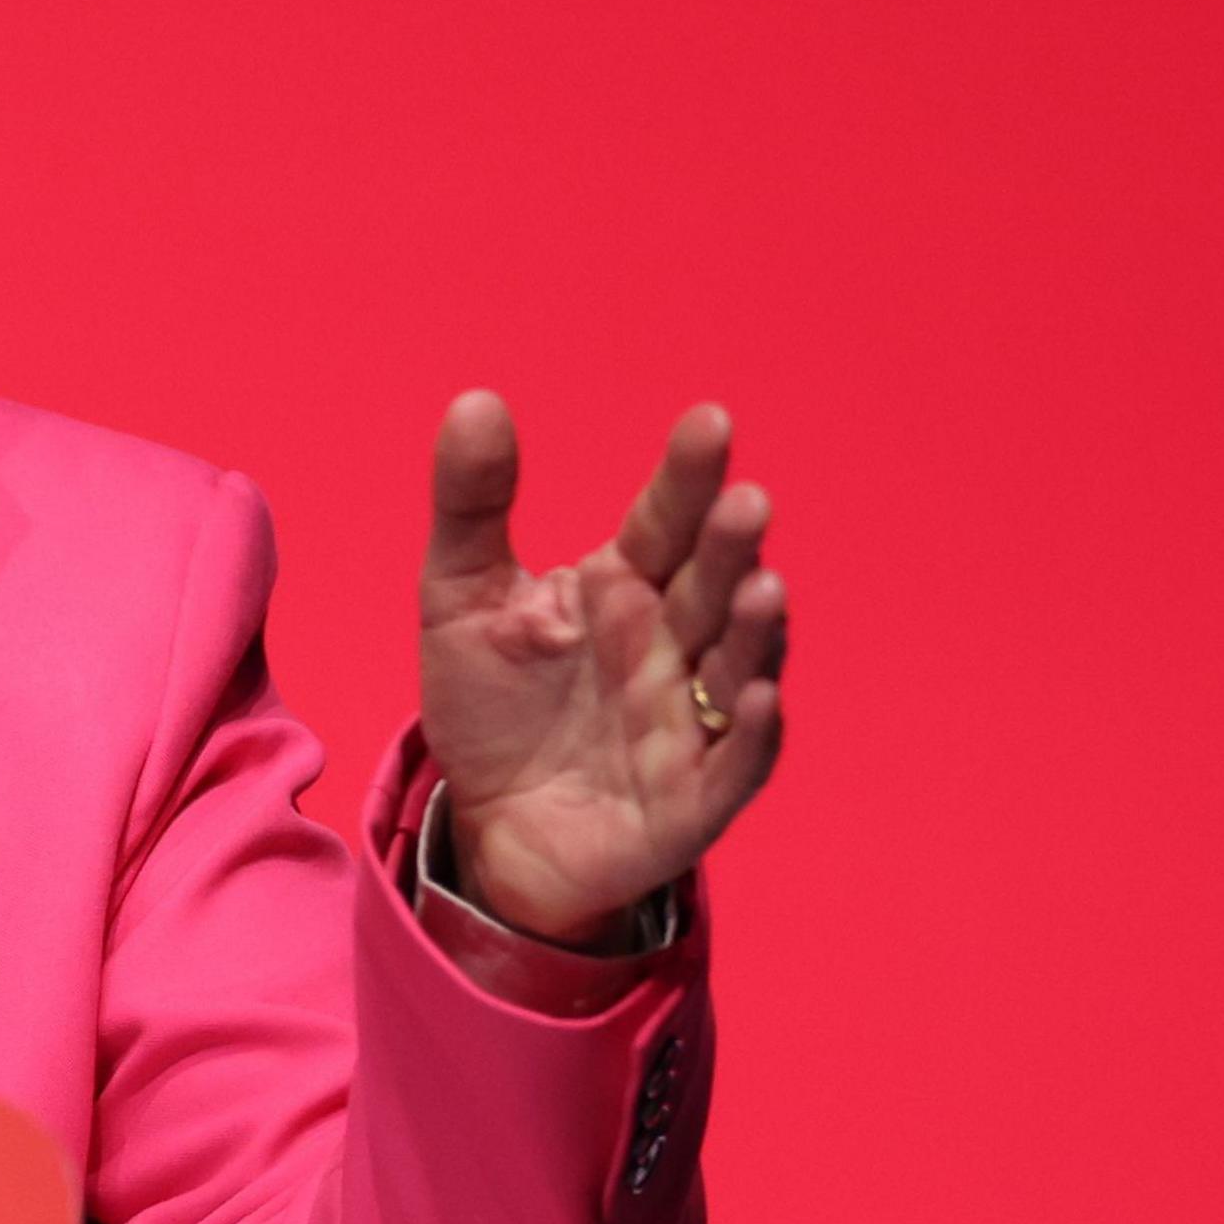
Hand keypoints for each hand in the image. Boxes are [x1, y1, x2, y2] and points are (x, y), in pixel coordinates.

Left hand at [417, 392, 789, 946]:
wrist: (490, 824)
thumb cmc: (493, 704)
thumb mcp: (460, 597)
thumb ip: (472, 503)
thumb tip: (476, 399)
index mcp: (623, 589)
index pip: (664, 523)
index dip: (687, 477)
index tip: (708, 420)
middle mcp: (671, 645)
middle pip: (709, 587)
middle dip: (729, 547)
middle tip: (743, 501)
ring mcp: (690, 720)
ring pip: (737, 666)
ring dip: (756, 632)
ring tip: (763, 586)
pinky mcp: (693, 799)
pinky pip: (734, 766)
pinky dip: (750, 733)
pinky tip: (756, 695)